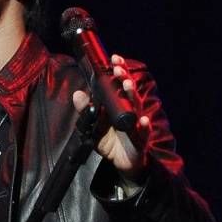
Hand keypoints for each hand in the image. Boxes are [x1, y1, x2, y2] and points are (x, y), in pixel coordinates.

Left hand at [72, 53, 149, 181]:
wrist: (123, 163)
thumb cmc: (111, 142)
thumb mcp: (94, 126)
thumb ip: (86, 111)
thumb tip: (77, 94)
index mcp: (120, 105)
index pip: (120, 84)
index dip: (119, 71)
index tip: (114, 58)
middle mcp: (130, 111)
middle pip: (129, 92)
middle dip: (124, 79)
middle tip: (118, 70)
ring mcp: (137, 124)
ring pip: (136, 107)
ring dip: (131, 96)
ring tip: (127, 86)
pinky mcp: (141, 139)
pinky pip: (143, 132)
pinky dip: (143, 125)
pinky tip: (142, 120)